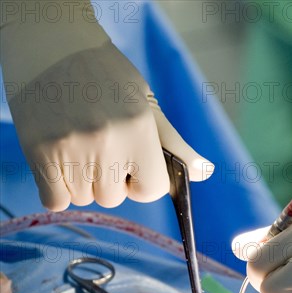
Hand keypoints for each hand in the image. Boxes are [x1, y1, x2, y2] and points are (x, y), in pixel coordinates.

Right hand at [1, 1, 212, 210]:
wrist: (51, 45)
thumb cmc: (105, 76)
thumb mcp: (146, 104)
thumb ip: (176, 145)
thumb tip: (206, 174)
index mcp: (139, 129)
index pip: (152, 190)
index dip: (142, 182)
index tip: (131, 166)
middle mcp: (107, 142)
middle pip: (113, 198)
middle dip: (109, 181)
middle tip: (98, 147)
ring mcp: (71, 148)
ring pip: (83, 199)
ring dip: (81, 183)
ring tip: (77, 147)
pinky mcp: (39, 153)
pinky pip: (55, 202)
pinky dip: (57, 190)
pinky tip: (59, 160)